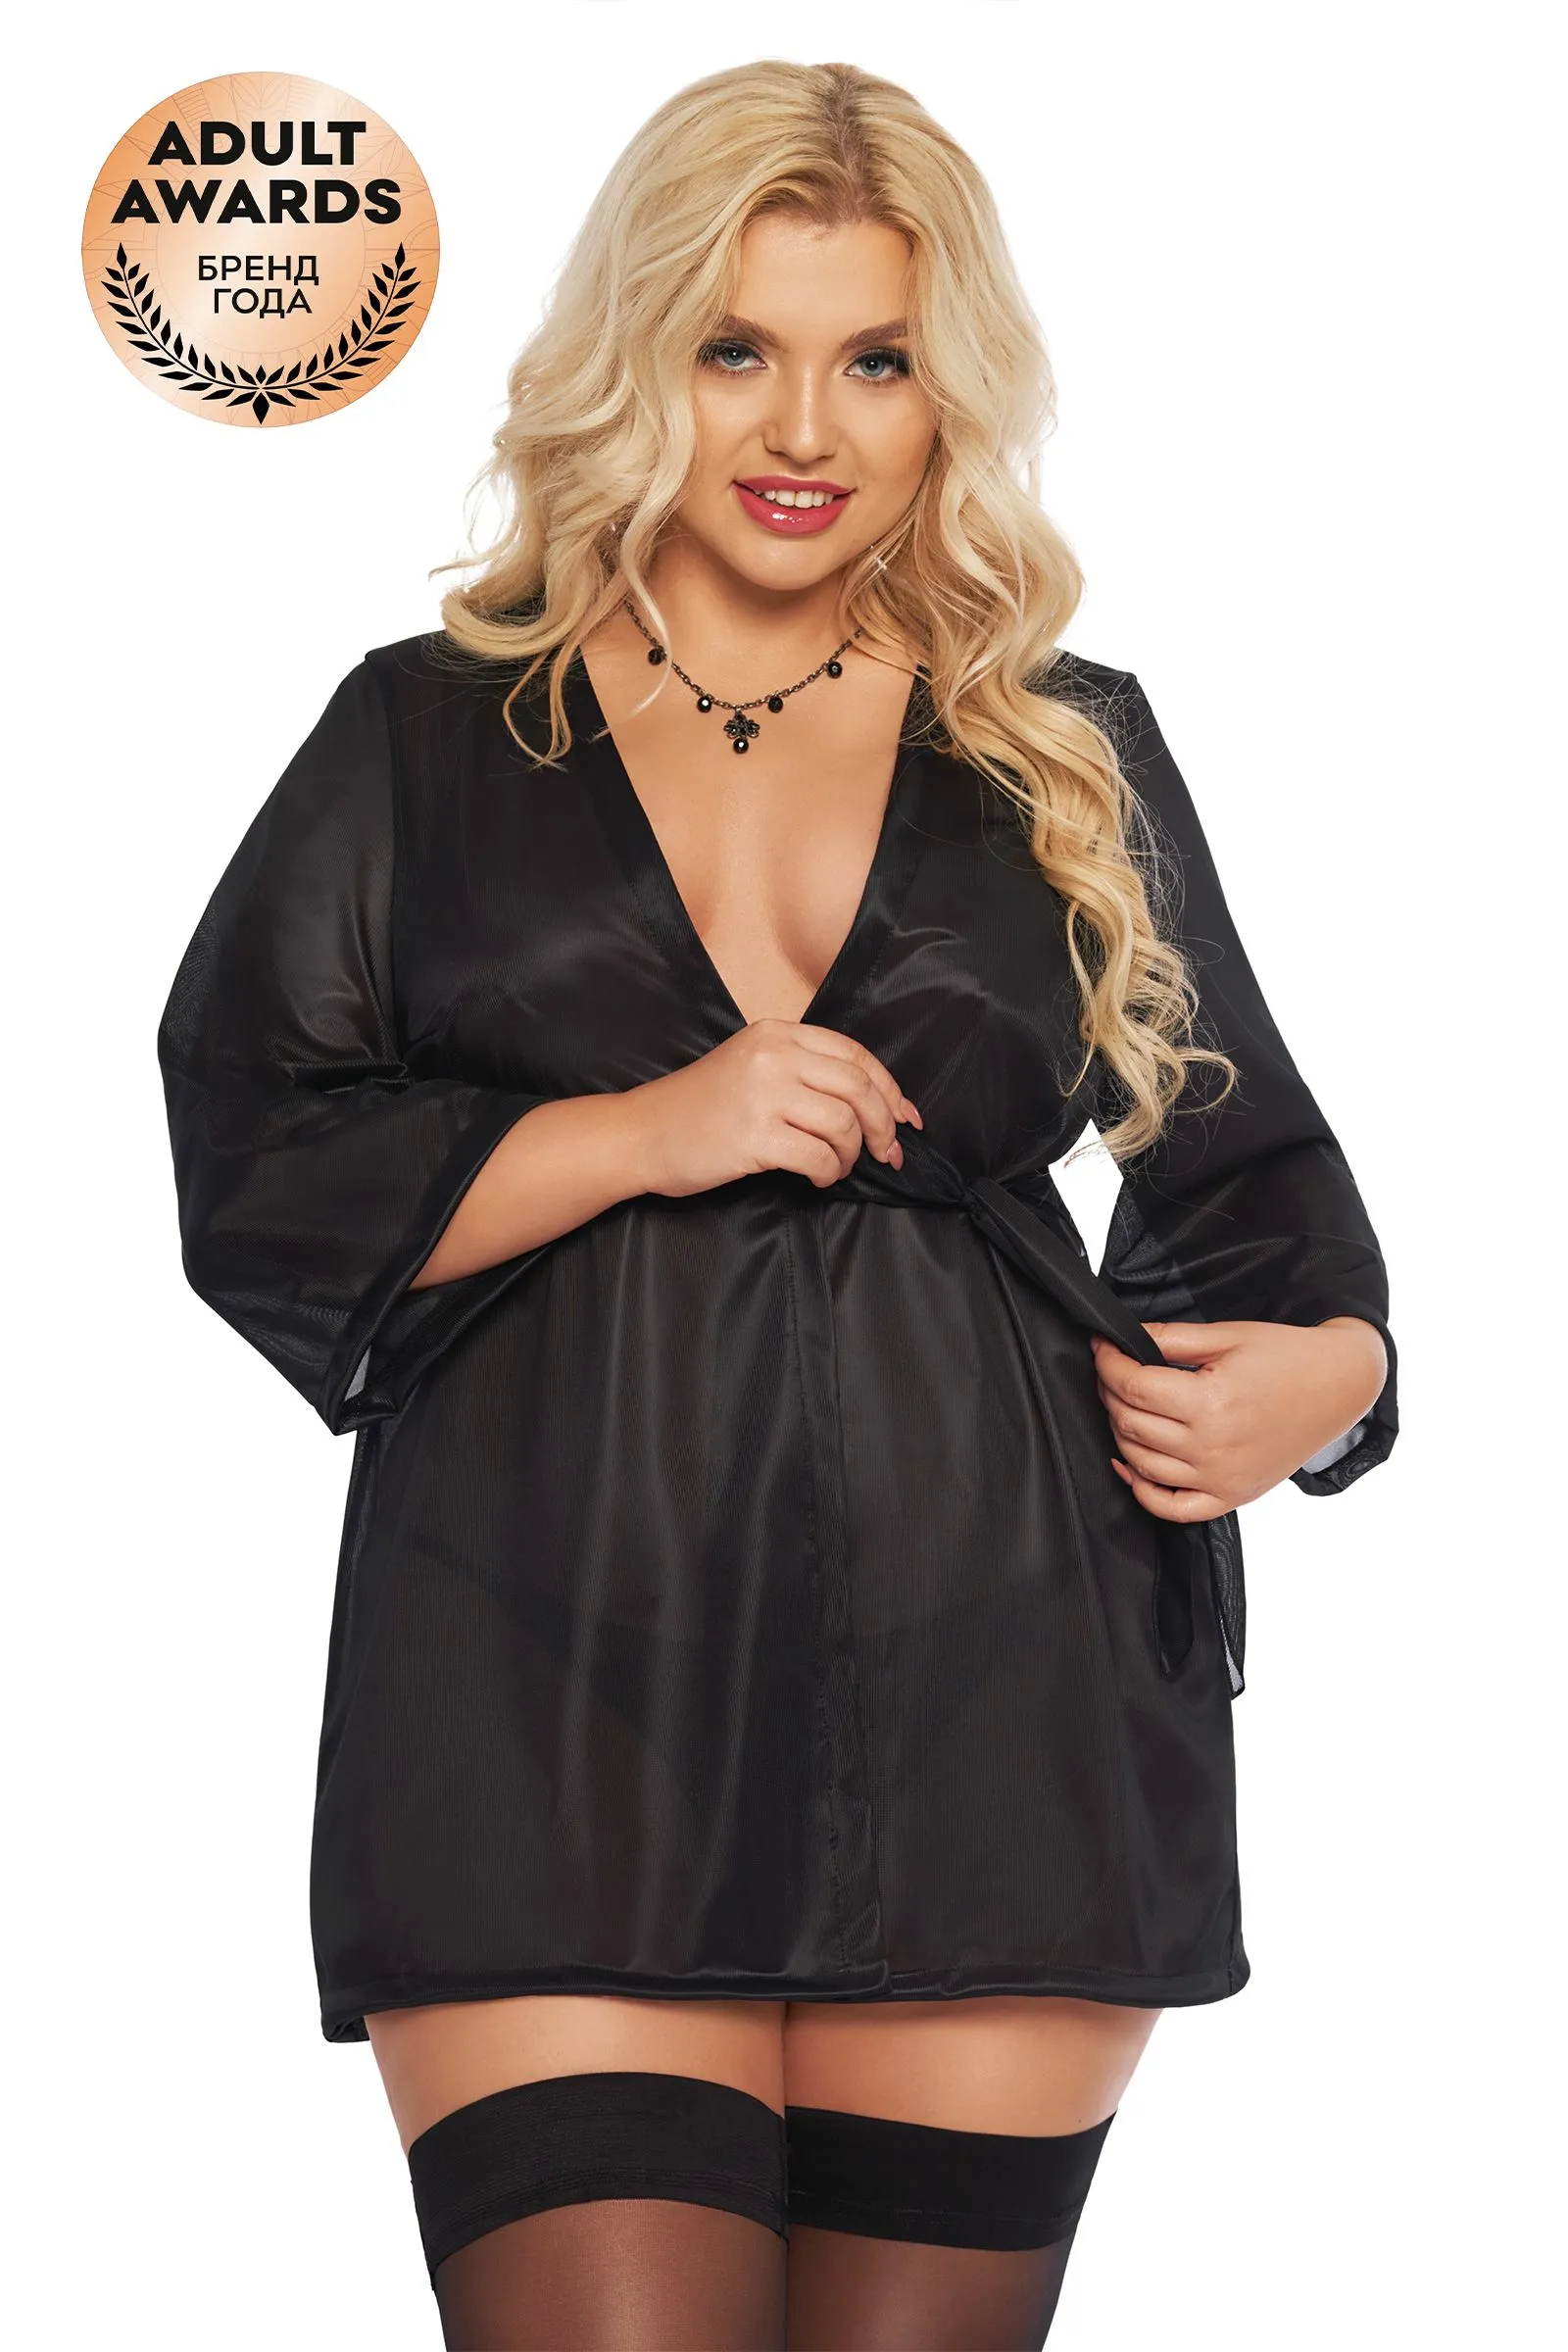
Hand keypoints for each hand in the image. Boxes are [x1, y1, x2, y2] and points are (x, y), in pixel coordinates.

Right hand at [626, 1018, 921, 1197]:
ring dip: (851, 1154)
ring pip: (844, 1124)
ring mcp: (763, 1094)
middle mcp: (773, 1056)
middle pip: (858, 1088)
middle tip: (887, 1154)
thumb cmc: (698, 1107)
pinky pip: (819, 1156)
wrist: (641, 1133)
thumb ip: (803, 1071)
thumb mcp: (750, 1065)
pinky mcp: (755, 1136)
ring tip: (835, 1166)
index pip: (855, 1054)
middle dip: (883, 1126)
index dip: (889, 1089)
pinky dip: (829, 1172)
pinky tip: (816, 1178)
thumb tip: (873, 1105)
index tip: (906, 1119)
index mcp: (777, 1033)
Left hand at [1090, 1316, 1388, 1521]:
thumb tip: (1122, 1339)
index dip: (1107, 1363)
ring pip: (1141, 1462)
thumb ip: (1170, 1339)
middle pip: (1131, 1423)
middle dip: (1109, 1391)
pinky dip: (1143, 1491)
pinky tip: (1129, 1465)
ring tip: (1123, 1405)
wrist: (1339, 1386)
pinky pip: (1172, 1508)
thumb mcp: (1227, 1335)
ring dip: (1120, 1432)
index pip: (1132, 1386)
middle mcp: (1212, 1447)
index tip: (1100, 1347)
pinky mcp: (1231, 1496)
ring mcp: (1221, 1478)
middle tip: (1111, 1370)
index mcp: (1210, 1402)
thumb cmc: (1287, 1357)